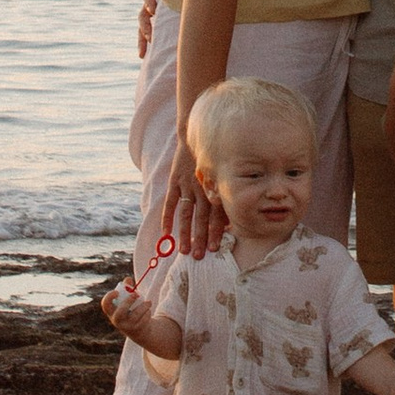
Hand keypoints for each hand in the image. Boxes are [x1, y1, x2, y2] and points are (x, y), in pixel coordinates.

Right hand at [98, 281, 144, 336]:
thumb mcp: (128, 299)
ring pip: (135, 315)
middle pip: (120, 312)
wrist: (138, 330)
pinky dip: (148, 312)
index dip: (109, 297)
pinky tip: (148, 311)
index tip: (117, 292)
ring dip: (144, 306)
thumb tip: (128, 279)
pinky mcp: (137, 329)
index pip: (105, 305)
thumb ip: (127, 288)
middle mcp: (117, 320)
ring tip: (149, 302)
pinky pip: (144, 319)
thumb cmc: (131, 309)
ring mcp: (127, 326)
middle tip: (136, 294)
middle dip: (128, 302)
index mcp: (111, 311)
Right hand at [135, 0, 161, 57]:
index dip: (149, 0)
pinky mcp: (155, 19)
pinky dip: (143, 43)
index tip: (152, 10)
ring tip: (144, 49)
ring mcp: (152, 9)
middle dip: (146, 24)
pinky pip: (146, 32)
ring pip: (142, 23)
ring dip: (142, 36)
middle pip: (143, 11)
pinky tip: (142, 55)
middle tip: (150, 35)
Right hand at [164, 135, 225, 256]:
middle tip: (199, 257)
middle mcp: (202, 188)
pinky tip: (166, 233)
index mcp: (214, 189)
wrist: (196, 137)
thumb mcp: (220, 177)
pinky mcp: (174, 180)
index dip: (215, 231)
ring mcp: (187, 185)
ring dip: (184, 232)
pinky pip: (170, 202)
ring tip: (183, 250)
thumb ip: (222, 199)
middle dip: (200, 238)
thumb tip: (228, 224)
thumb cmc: (213, 162)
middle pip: (201, 218)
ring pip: (186, 213)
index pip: (216, 214)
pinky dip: (167, 217)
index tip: (215, 249)